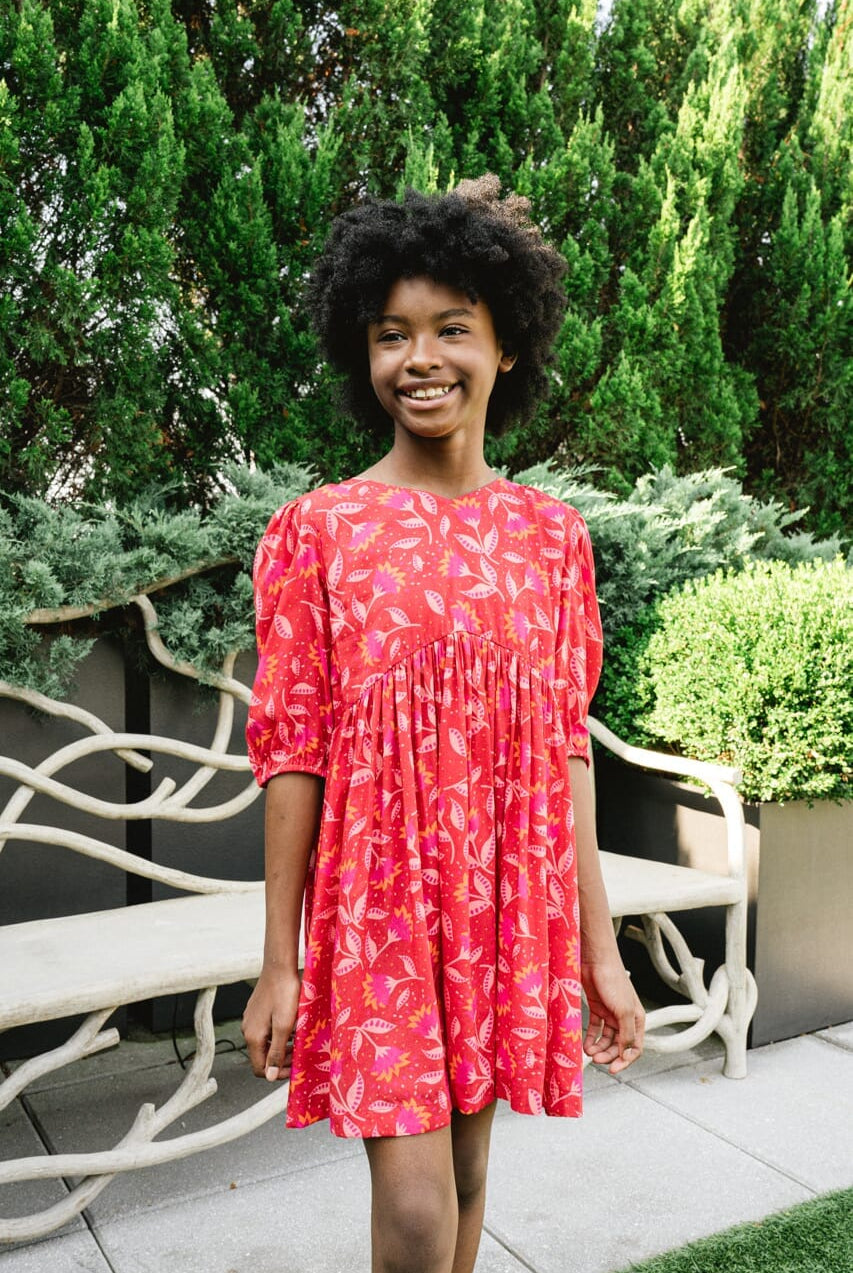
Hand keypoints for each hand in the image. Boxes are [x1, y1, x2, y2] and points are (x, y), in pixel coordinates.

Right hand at [241, 965, 300, 1080]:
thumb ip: (277, 1052)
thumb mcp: (284, 1026)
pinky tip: (291, 1028)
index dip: (277, 1073)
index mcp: (252, 1036)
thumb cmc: (284, 994)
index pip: (260, 1069)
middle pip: (262, 1056)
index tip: (294, 1069)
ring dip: (281, 1048)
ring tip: (298, 1043)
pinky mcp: (256, 1010)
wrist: (279, 966)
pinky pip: (265, 1030)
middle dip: (281, 1060)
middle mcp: (247, 1029)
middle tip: (299, 1056)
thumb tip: (270, 1076)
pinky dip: (278, 1035)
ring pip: (265, 1043)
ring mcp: (251, 1019)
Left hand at [582, 956, 644, 1073]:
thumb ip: (626, 1034)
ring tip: (589, 1052)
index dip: (625, 1060)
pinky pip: (595, 1029)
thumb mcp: (624, 1011)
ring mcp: (610, 1013)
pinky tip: (585, 1044)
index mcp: (636, 1019)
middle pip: (618, 1045)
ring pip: (606, 1039)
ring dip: (598, 1048)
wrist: (595, 961)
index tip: (613, 1069)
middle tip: (597, 1060)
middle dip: (609, 1055)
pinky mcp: (597, 1008)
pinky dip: (590, 1038)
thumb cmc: (613, 981)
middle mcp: (624, 1018)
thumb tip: (627, 1054)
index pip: (634, 1047)